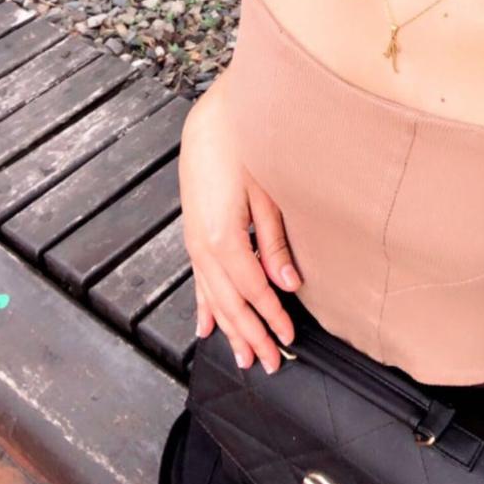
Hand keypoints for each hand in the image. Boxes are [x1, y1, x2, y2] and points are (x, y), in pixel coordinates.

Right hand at [178, 72, 302, 373]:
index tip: (290, 338)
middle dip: (251, 334)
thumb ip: (276, 242)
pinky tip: (207, 327)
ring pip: (213, 297)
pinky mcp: (194, 234)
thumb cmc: (247, 149)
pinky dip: (205, 306)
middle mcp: (203, 245)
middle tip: (272, 364)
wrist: (214, 120)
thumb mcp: (268, 193)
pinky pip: (199, 280)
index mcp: (223, 237)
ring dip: (229, 328)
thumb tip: (288, 284)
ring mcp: (195, 241)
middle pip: (229, 302)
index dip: (271, 317)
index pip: (252, 290)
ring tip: (244, 358)